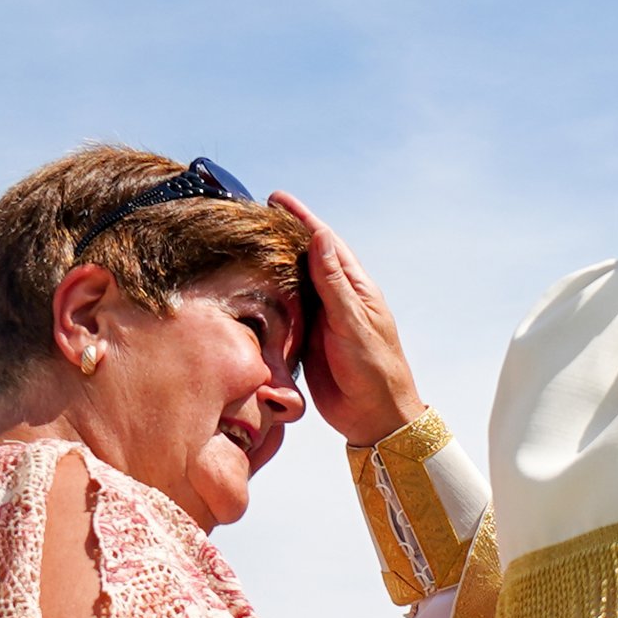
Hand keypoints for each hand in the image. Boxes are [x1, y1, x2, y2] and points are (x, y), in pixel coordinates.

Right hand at [270, 192, 423, 445]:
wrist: (375, 419)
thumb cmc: (375, 370)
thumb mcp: (354, 324)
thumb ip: (334, 284)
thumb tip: (320, 238)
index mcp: (354, 289)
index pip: (325, 244)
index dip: (302, 220)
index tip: (277, 198)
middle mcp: (336, 300)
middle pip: (304, 260)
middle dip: (281, 237)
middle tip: (250, 215)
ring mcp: (320, 320)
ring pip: (291, 285)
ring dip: (271, 266)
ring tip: (242, 244)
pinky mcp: (305, 342)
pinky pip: (284, 313)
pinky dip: (267, 299)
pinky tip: (248, 288)